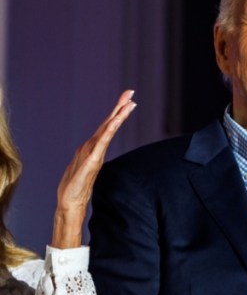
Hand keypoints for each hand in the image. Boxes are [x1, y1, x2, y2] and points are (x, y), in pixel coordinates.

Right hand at [51, 89, 135, 248]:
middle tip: (130, 92)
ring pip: (107, 130)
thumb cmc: (78, 188)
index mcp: (94, 148)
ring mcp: (91, 152)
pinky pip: (102, 142)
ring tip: (128, 102)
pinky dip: (109, 130)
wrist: (69, 202)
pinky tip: (116, 121)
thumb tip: (96, 154)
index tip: (129, 101)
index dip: (118, 114)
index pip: (108, 128)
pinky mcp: (91, 160)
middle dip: (119, 107)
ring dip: (118, 115)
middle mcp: (92, 146)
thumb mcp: (89, 170)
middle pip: (108, 123)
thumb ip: (93, 159)